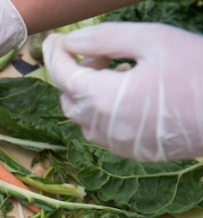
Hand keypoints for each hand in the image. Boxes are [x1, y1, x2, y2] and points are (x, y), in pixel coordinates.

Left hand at [44, 22, 202, 161]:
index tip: (58, 40)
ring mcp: (120, 144)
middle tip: (100, 54)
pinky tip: (132, 93)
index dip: (56, 54)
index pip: (62, 76)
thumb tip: (72, 41)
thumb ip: (105, 38)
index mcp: (103, 99)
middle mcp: (105, 127)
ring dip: (90, 93)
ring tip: (120, 71)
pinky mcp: (136, 152)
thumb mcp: (152, 40)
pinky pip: (105, 132)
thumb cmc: (199, 70)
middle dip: (75, 74)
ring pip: (85, 118)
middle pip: (69, 99)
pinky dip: (105, 111)